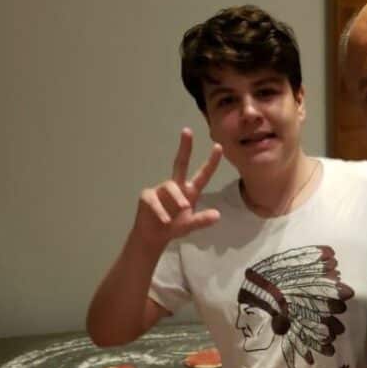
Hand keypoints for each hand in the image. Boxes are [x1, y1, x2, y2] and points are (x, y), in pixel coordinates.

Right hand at [133, 129, 221, 249]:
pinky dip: (161, 211)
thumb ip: (202, 221)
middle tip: (187, 130)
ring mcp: (160, 189)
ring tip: (182, 210)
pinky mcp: (147, 196)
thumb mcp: (190, 225)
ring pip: (170, 187)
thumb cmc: (174, 227)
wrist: (153, 237)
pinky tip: (165, 220)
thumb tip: (217, 215)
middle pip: (180, 163)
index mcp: (189, 192)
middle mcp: (176, 186)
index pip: (203, 175)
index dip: (211, 162)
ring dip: (177, 198)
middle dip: (185, 147)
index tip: (219, 146)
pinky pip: (155, 201)